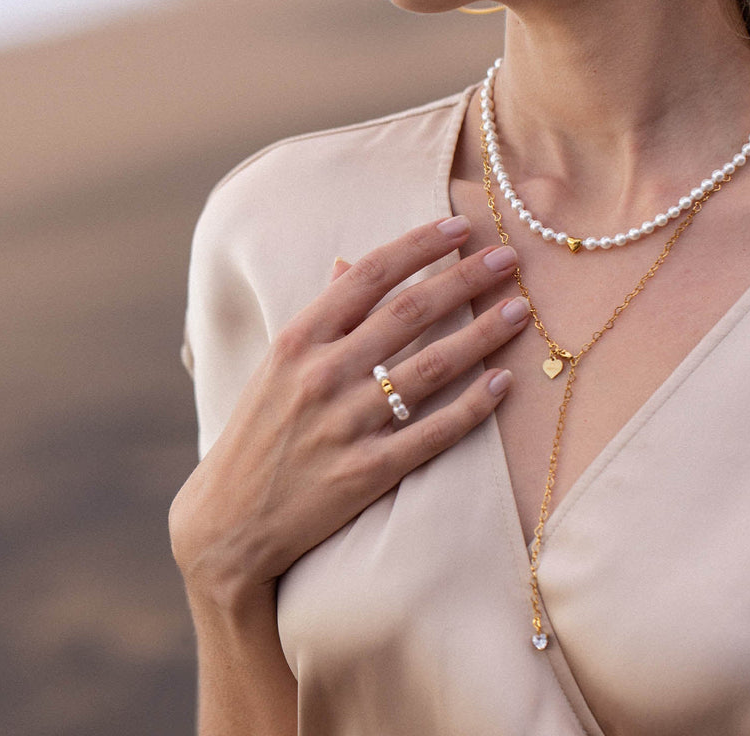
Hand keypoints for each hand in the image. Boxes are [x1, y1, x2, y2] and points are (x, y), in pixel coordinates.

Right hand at [169, 214, 529, 616]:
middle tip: (507, 258)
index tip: (460, 226)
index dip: (418, 245)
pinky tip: (503, 381)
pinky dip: (473, 404)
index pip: (368, 276)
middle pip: (409, 312)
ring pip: (432, 367)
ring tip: (520, 310)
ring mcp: (347, 424)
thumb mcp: (277, 365)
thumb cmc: (258, 431)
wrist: (229, 522)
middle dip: (464, 279)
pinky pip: (435, 431)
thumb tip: (349, 263)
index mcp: (298, 340)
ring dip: (483, 334)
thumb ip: (319, 315)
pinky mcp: (369, 472)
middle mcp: (323, 375)